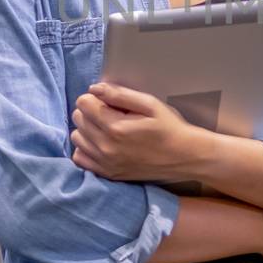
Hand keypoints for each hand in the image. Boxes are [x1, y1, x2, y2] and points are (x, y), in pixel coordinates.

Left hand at [71, 82, 199, 180]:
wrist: (185, 157)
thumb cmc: (170, 127)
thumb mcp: (150, 104)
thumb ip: (119, 94)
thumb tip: (94, 88)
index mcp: (115, 127)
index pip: (83, 103)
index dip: (95, 97)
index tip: (109, 100)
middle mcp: (106, 147)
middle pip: (78, 119)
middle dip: (90, 111)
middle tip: (111, 112)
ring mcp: (105, 163)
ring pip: (77, 138)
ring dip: (87, 129)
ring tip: (106, 127)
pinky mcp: (108, 174)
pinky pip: (80, 158)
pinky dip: (86, 148)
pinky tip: (101, 143)